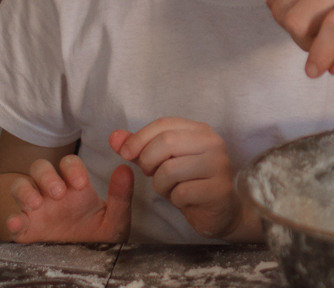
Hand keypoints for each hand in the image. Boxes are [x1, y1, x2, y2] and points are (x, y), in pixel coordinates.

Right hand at [6, 155, 132, 242]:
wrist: (86, 264)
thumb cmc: (99, 235)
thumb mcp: (115, 218)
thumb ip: (121, 196)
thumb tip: (126, 169)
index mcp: (75, 188)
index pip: (68, 163)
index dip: (72, 168)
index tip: (81, 184)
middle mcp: (52, 194)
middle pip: (40, 168)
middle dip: (47, 176)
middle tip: (58, 193)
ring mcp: (36, 211)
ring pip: (20, 186)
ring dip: (26, 191)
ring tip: (37, 204)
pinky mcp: (25, 231)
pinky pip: (11, 220)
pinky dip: (11, 220)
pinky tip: (18, 223)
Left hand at [111, 118, 255, 240]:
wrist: (219, 210)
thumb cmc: (188, 182)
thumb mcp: (161, 162)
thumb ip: (139, 148)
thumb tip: (114, 137)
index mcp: (200, 130)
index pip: (163, 124)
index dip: (138, 138)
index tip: (125, 154)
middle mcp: (213, 142)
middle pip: (166, 142)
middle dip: (148, 161)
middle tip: (150, 174)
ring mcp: (219, 165)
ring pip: (171, 169)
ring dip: (160, 184)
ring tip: (170, 188)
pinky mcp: (219, 189)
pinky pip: (182, 192)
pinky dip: (175, 199)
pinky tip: (184, 199)